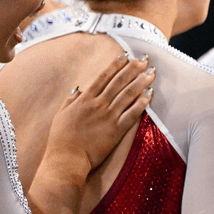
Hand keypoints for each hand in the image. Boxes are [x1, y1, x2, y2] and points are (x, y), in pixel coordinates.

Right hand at [47, 53, 154, 171]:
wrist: (67, 158)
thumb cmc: (61, 138)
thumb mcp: (62, 115)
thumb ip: (71, 100)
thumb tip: (78, 89)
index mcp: (84, 99)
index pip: (103, 77)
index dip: (115, 65)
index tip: (125, 55)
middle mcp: (98, 104)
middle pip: (119, 82)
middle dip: (132, 69)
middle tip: (144, 59)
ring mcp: (109, 116)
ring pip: (128, 95)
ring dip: (141, 82)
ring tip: (151, 73)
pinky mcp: (117, 130)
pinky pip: (132, 114)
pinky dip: (142, 104)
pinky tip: (150, 95)